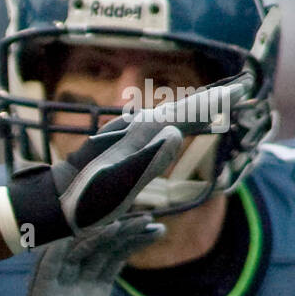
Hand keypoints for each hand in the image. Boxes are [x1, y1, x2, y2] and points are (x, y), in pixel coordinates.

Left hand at [0, 74, 252, 250]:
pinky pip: (157, 131)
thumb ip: (148, 158)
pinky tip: (180, 128)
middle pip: (180, 110)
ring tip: (220, 105)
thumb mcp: (119, 184)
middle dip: (210, 101)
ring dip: (196, 111)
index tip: (243, 89)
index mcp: (136, 136)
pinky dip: (176, 125)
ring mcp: (124, 138)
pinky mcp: (120, 149)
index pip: (184, 113)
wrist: (51, 206)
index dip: (215, 103)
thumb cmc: (84, 200)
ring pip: (169, 118)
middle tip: (241, 90)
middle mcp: (131, 130)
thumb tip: (174, 131)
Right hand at [14, 216, 189, 295]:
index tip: (158, 229)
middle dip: (120, 229)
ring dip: (93, 232)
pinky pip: (48, 269)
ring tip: (121, 217)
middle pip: (96, 247)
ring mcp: (56, 293)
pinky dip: (60, 249)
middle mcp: (74, 289)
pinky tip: (79, 231)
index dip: (133, 240)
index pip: (112, 257)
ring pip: (73, 251)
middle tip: (147, 216)